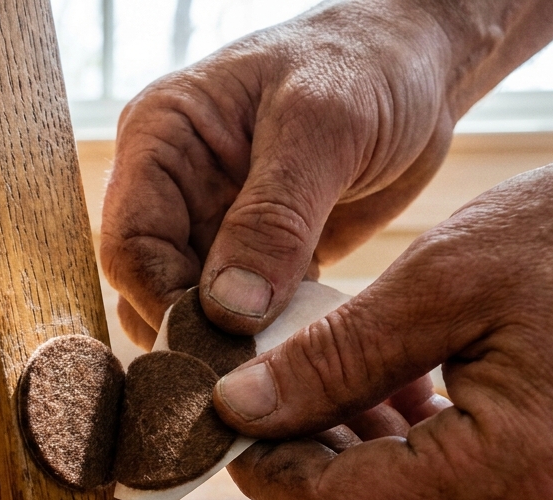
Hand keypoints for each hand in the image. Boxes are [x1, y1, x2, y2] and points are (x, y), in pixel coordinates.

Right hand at [100, 1, 458, 345]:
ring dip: (234, 352)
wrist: (423, 63)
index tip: (217, 348)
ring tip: (283, 380)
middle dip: (196, 339)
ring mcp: (217, 228)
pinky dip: (273, 347)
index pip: (129, 244)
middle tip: (250, 382)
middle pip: (154, 290)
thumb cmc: (366, 63)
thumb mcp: (323, 126)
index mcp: (162, 140)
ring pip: (197, 315)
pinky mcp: (262, 261)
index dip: (162, 302)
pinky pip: (249, 321)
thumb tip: (228, 311)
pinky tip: (309, 364)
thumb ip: (274, 216)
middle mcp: (176, 189)